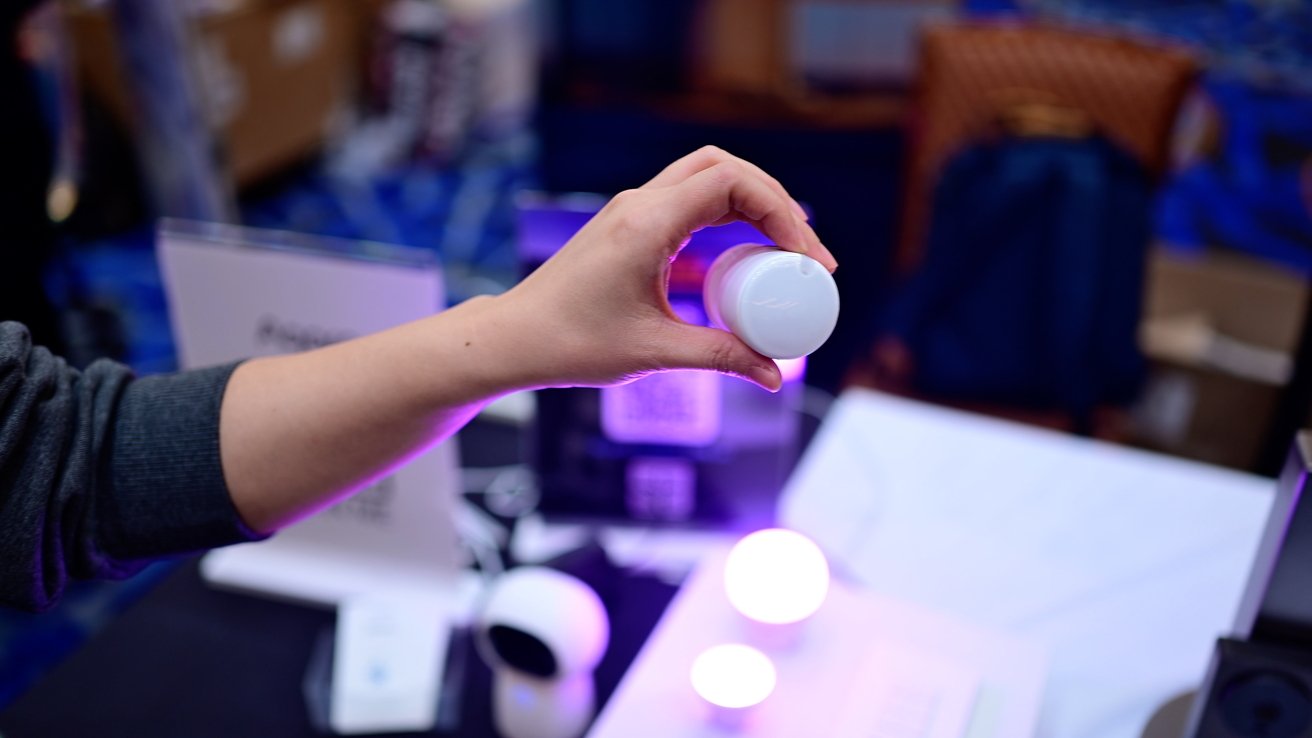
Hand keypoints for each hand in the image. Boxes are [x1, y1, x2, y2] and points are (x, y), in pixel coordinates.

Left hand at [492, 146, 837, 391]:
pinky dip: (727, 213)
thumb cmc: (572, 344)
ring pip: (709, 177)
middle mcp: (640, 204)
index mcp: (647, 224)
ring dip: (753, 204)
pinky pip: (690, 199)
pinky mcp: (629, 223)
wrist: (515, 338)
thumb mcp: (654, 352)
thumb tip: (773, 375)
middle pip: (727, 168)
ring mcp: (633, 209)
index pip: (733, 184)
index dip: (781, 213)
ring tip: (786, 251)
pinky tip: (747, 252)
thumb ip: (720, 357)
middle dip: (776, 203)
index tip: (805, 260)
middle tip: (806, 254)